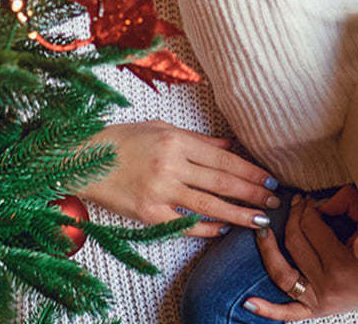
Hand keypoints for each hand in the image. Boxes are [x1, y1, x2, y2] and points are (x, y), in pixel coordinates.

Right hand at [77, 121, 279, 237]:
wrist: (83, 159)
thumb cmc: (122, 140)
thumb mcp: (160, 127)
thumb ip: (196, 139)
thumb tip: (228, 146)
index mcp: (175, 140)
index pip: (223, 159)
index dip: (249, 170)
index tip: (268, 178)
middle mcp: (171, 165)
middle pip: (221, 182)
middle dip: (252, 193)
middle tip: (274, 201)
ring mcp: (160, 191)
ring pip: (209, 205)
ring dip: (238, 214)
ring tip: (260, 220)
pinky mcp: (149, 213)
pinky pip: (184, 223)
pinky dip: (205, 228)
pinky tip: (222, 229)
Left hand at [244, 189, 357, 319]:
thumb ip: (348, 204)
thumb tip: (320, 202)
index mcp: (342, 264)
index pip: (311, 226)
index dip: (308, 207)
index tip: (310, 200)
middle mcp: (327, 285)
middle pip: (294, 243)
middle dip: (293, 217)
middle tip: (296, 204)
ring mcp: (319, 301)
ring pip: (282, 273)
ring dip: (268, 250)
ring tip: (262, 230)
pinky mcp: (316, 311)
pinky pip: (288, 313)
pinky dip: (267, 310)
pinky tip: (248, 302)